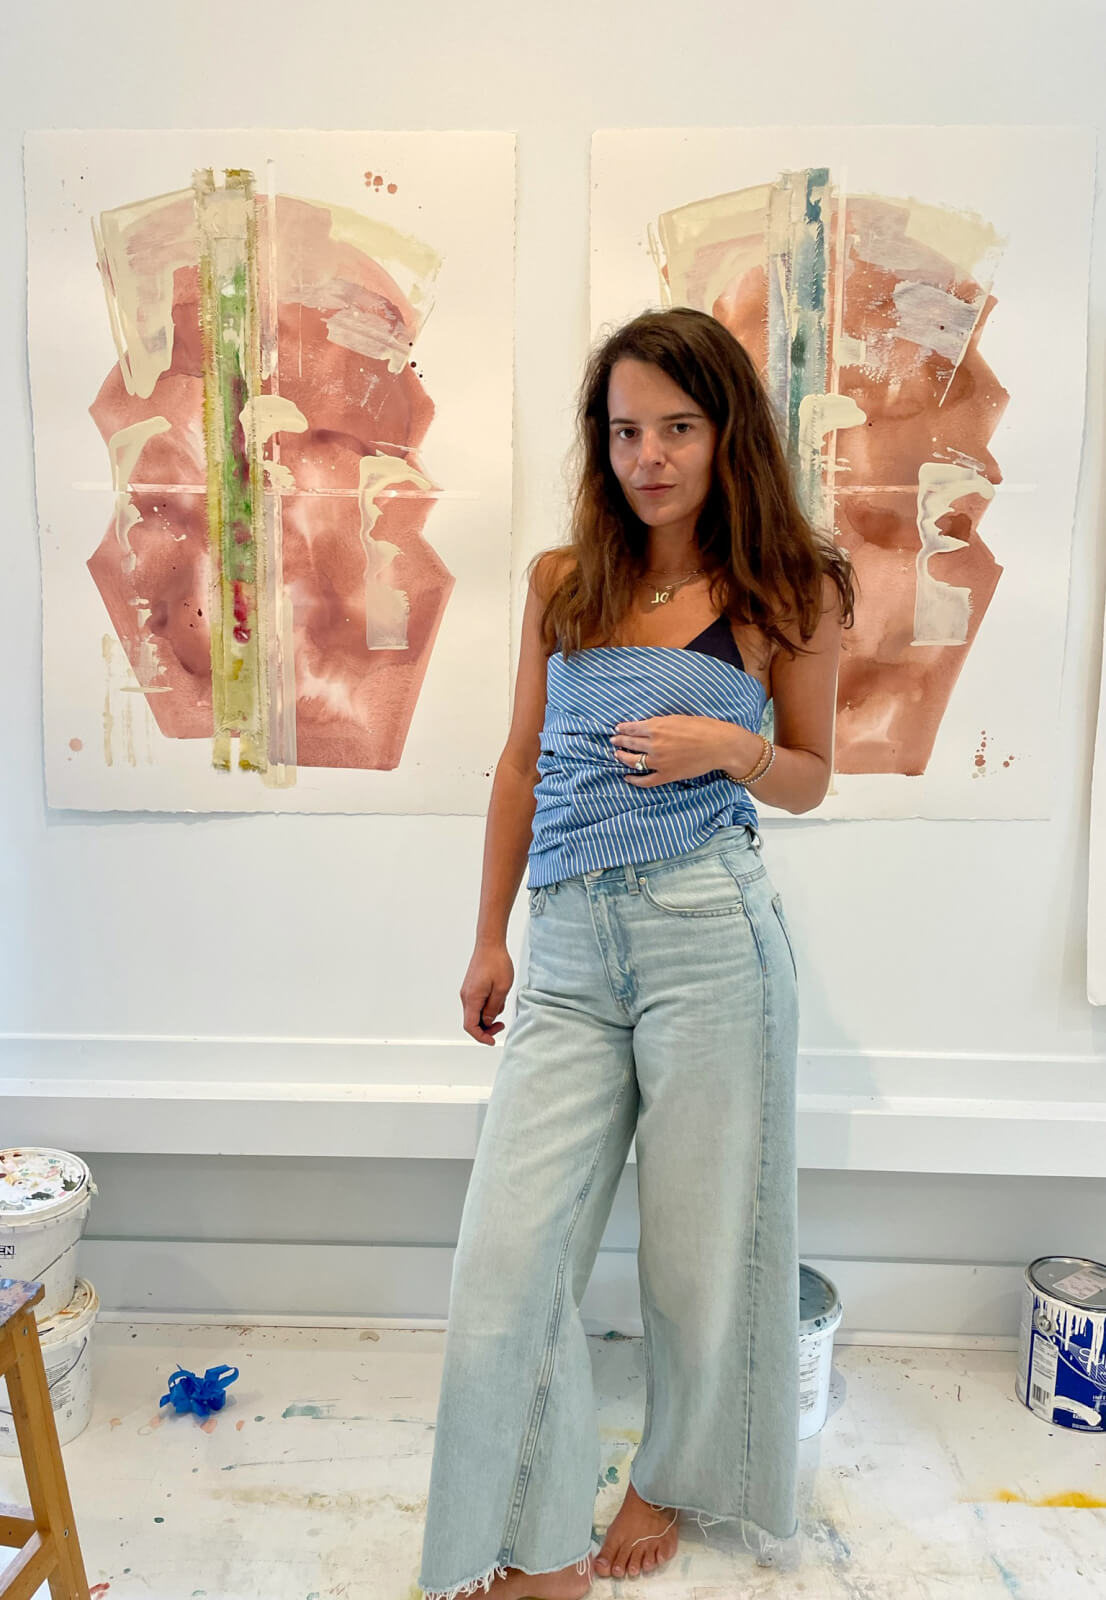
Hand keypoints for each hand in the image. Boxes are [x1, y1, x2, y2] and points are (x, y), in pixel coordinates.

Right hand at [460, 941, 514, 1043]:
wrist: (490, 944)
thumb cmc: (497, 963)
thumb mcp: (501, 989)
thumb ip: (494, 1008)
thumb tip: (488, 1021)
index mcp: (472, 998)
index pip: (470, 1026)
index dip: (481, 1037)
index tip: (492, 1040)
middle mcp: (466, 996)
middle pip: (472, 1021)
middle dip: (487, 1027)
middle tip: (502, 1025)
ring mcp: (467, 991)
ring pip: (475, 1012)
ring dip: (489, 1015)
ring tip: (502, 1003)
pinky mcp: (471, 987)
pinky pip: (477, 1003)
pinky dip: (487, 1006)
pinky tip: (498, 998)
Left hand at [611, 715, 744, 786]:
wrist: (720, 745)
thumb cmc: (703, 727)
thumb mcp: (677, 718)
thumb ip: (659, 723)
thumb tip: (646, 727)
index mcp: (656, 727)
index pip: (631, 728)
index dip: (622, 729)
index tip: (617, 729)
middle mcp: (654, 744)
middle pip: (629, 743)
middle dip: (619, 742)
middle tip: (613, 741)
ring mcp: (659, 761)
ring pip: (633, 761)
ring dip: (622, 758)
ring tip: (617, 755)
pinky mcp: (667, 775)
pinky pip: (645, 780)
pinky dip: (634, 780)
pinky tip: (627, 777)